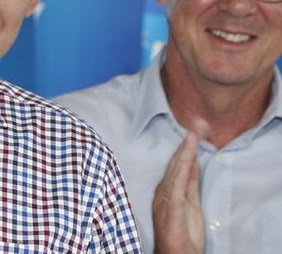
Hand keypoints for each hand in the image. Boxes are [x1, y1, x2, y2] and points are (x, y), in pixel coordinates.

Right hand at [152, 128, 206, 253]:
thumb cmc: (181, 235)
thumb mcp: (190, 205)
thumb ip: (190, 184)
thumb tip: (194, 162)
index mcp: (167, 190)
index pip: (178, 164)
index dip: (186, 146)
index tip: (194, 129)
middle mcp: (163, 192)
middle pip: (176, 163)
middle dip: (187, 143)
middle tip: (197, 123)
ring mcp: (165, 200)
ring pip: (175, 171)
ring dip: (185, 152)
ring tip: (193, 134)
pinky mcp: (170, 211)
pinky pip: (176, 187)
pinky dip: (181, 172)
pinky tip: (187, 160)